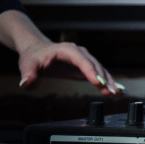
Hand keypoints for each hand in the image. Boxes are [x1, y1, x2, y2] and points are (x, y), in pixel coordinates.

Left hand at [0, 10, 120, 94]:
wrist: (37, 49)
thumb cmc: (33, 55)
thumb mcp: (27, 64)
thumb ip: (28, 74)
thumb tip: (26, 83)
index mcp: (67, 50)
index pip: (82, 61)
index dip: (90, 71)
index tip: (98, 83)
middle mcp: (79, 53)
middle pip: (95, 66)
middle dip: (105, 79)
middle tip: (112, 92)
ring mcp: (84, 59)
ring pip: (100, 70)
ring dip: (109, 82)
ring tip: (118, 93)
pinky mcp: (85, 67)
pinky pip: (98, 74)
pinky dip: (107, 82)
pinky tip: (115, 90)